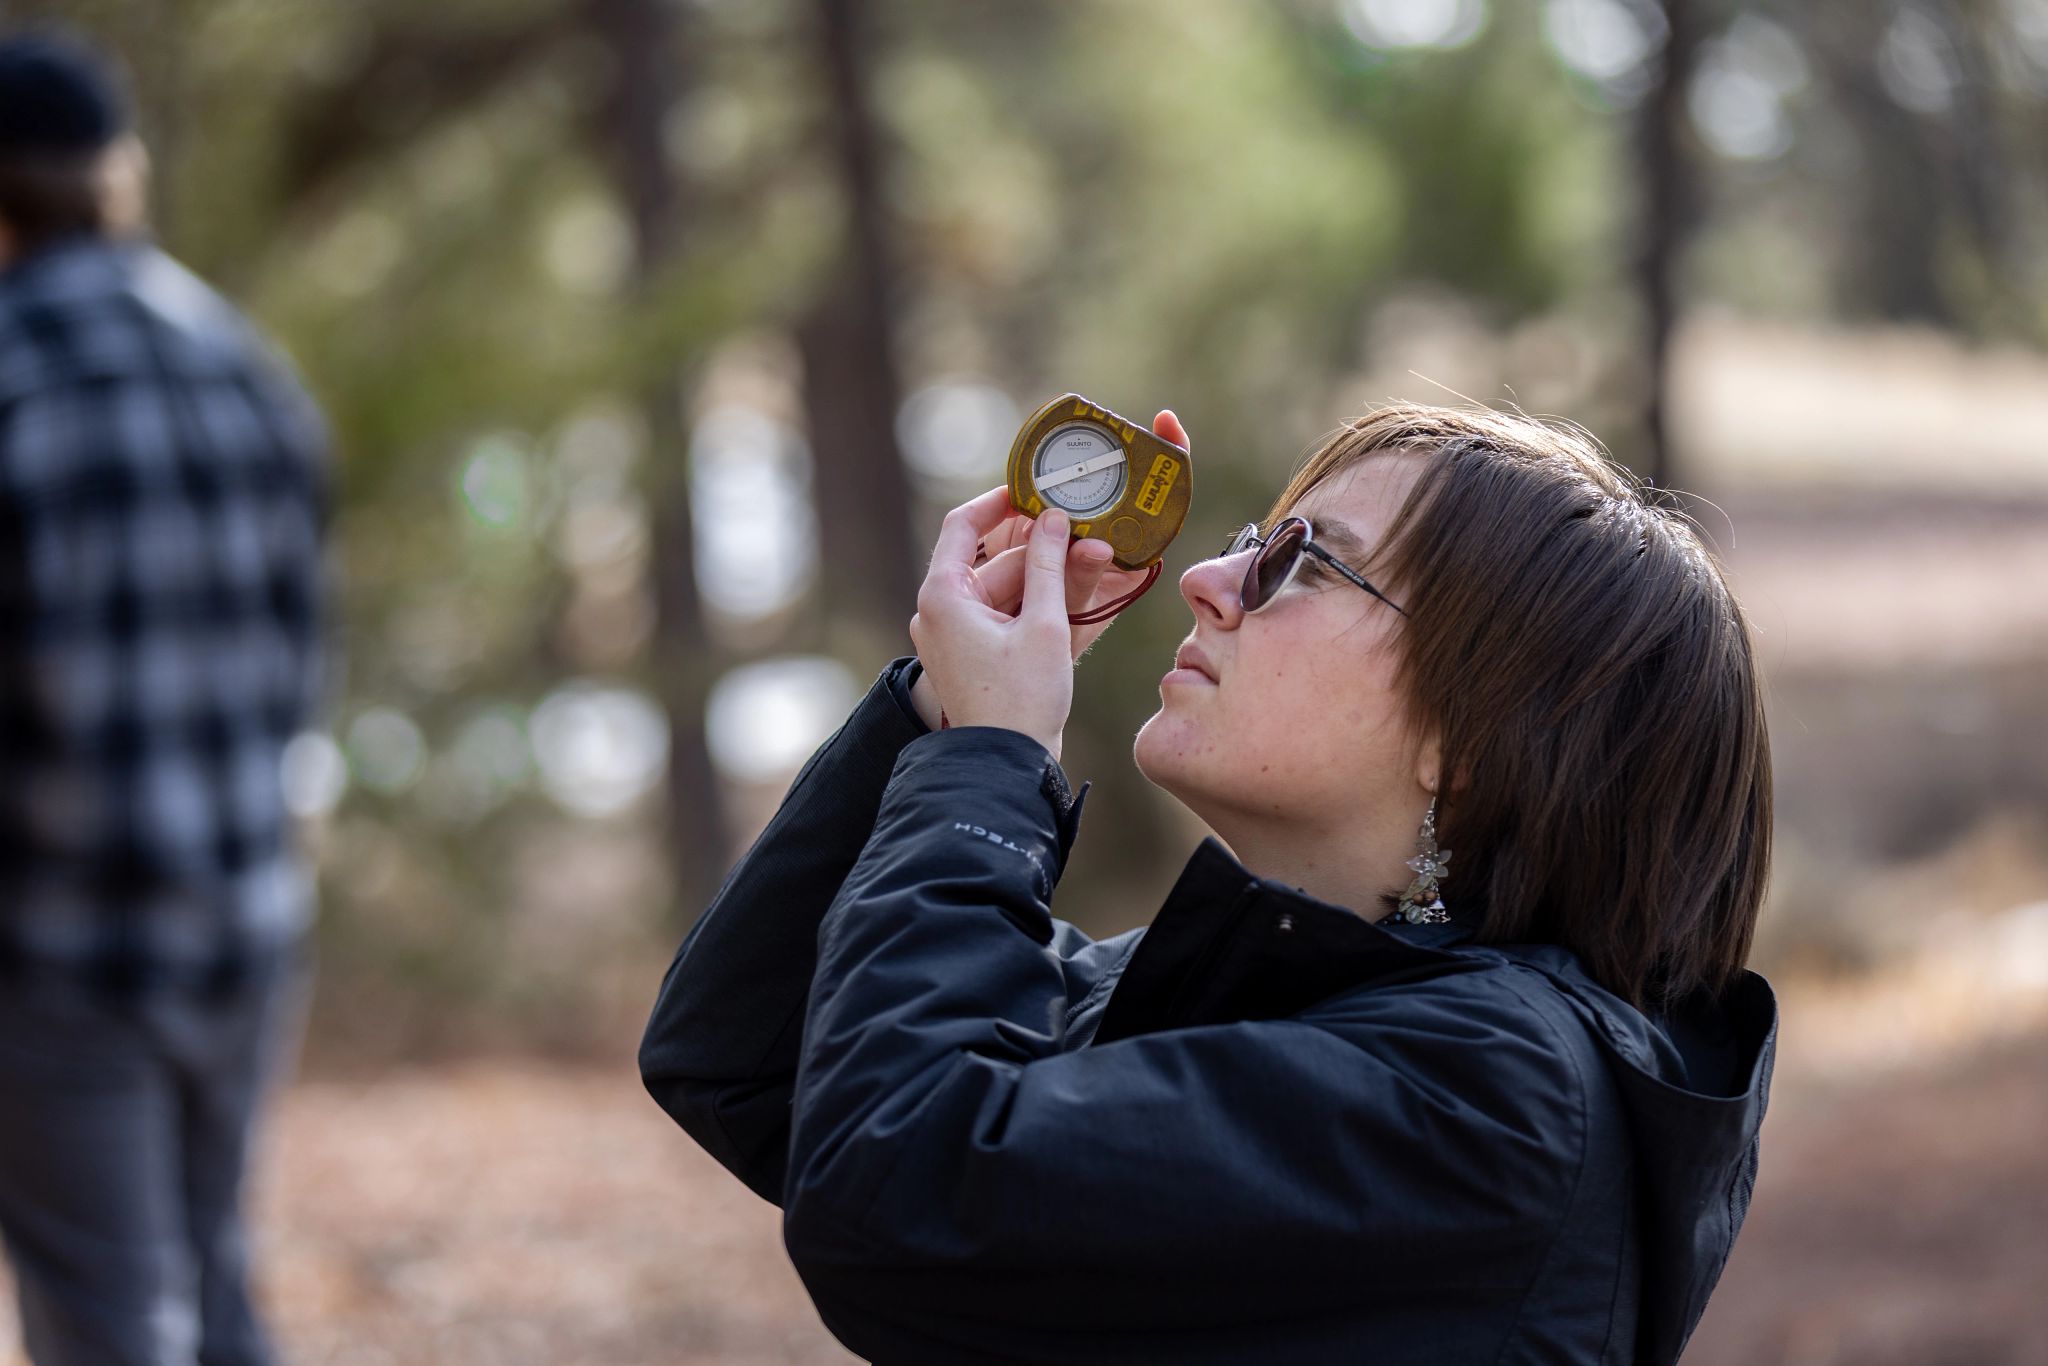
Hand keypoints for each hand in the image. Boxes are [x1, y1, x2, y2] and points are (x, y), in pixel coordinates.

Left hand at [908, 410, 1191, 740]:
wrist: (1006, 768)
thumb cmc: (1020, 701)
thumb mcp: (1045, 626)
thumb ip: (1049, 565)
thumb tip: (1053, 518)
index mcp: (943, 597)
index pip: (963, 525)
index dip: (1000, 502)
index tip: (1034, 490)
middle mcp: (940, 612)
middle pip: (997, 564)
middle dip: (1046, 552)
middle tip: (1093, 538)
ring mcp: (956, 637)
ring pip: (1008, 592)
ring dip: (1051, 581)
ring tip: (1100, 564)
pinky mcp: (974, 657)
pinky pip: (1008, 619)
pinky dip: (1040, 609)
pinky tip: (1083, 595)